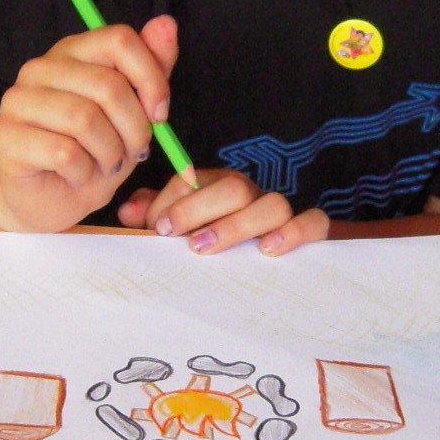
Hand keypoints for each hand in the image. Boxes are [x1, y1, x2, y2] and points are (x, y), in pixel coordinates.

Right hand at [0, 14, 177, 232]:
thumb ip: (151, 70)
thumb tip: (167, 22)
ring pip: (85, 120)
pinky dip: (83, 172)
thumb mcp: (133, 114)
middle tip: (134, 152)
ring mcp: (18, 101)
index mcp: (73, 52)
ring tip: (106, 164)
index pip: (119, 40)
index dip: (151, 79)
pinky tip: (77, 175)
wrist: (49, 199)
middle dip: (135, 128)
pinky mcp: (6, 137)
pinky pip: (64, 153)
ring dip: (110, 153)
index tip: (160, 115)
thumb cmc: (92, 154)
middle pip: (107, 85)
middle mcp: (40, 68)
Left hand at [118, 170, 328, 257]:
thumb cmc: (218, 242)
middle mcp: (250, 196)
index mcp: (217, 188)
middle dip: (197, 208)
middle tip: (170, 235)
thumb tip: (125, 213)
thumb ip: (154, 217)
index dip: (172, 200)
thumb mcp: (182, 229)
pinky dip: (295, 232)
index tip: (156, 228)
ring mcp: (281, 214)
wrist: (277, 259)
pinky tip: (268, 251)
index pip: (194, 180)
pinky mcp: (312, 234)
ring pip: (272, 204)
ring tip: (205, 248)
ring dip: (237, 225)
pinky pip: (314, 222)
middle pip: (232, 187)